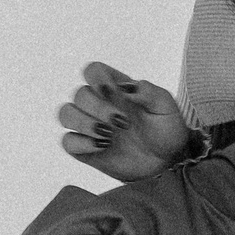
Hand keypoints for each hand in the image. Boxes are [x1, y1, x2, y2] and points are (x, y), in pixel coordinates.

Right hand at [58, 62, 193, 180]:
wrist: (167, 163)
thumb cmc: (167, 130)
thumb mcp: (166, 107)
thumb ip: (150, 92)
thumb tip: (125, 88)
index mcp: (116, 89)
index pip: (93, 71)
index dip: (97, 77)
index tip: (113, 91)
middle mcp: (99, 105)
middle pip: (79, 93)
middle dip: (98, 107)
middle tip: (122, 122)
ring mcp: (90, 127)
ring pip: (66, 114)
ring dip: (84, 122)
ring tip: (108, 135)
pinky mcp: (85, 149)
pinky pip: (67, 141)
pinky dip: (81, 142)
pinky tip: (102, 146)